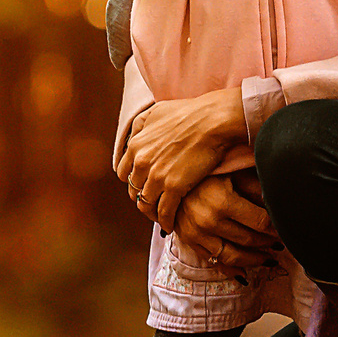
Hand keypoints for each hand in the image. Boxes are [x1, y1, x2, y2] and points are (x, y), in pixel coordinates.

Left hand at [118, 87, 250, 230]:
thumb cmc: (190, 113)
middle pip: (134, 191)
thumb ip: (140, 125)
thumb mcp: (156, 111)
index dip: (135, 181)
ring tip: (161, 217)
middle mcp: (142, 162)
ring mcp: (157, 176)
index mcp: (136, 145)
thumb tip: (134, 136)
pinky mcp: (174, 187)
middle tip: (154, 202)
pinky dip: (165, 221)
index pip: (124, 173)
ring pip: (146, 204)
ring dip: (152, 212)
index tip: (144, 185)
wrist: (213, 121)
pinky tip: (170, 225)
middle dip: (142, 198)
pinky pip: (164, 211)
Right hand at [169, 172, 281, 268]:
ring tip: (269, 260)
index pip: (260, 221)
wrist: (173, 179)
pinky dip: (232, 270)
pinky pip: (214, 262)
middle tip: (282, 244)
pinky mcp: (190, 242)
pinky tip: (246, 273)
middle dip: (269, 243)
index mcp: (222, 201)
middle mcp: (208, 221)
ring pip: (233, 256)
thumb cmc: (208, 173)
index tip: (286, 229)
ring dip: (255, 260)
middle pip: (249, 240)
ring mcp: (197, 234)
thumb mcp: (233, 173)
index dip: (277, 227)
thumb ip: (256, 188)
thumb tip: (278, 203)